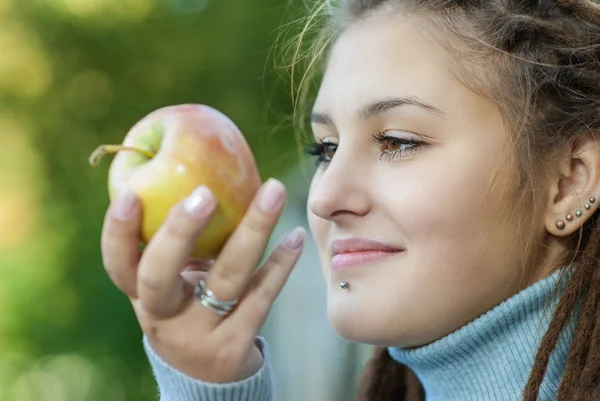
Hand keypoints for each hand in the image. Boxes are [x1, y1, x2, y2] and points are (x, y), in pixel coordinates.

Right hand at [100, 178, 304, 381]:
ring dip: (252, 231)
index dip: (118, 232)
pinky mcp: (235, 346)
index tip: (130, 193)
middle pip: (159, 276)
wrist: (207, 380)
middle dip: (178, 232)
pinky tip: (295, 236)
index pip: (118, 265)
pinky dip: (280, 264)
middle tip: (205, 193)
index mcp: (142, 297)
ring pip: (226, 280)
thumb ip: (175, 247)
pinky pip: (261, 296)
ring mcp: (199, 335)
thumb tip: (191, 174)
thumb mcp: (173, 288)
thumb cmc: (189, 313)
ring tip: (274, 191)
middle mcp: (163, 318)